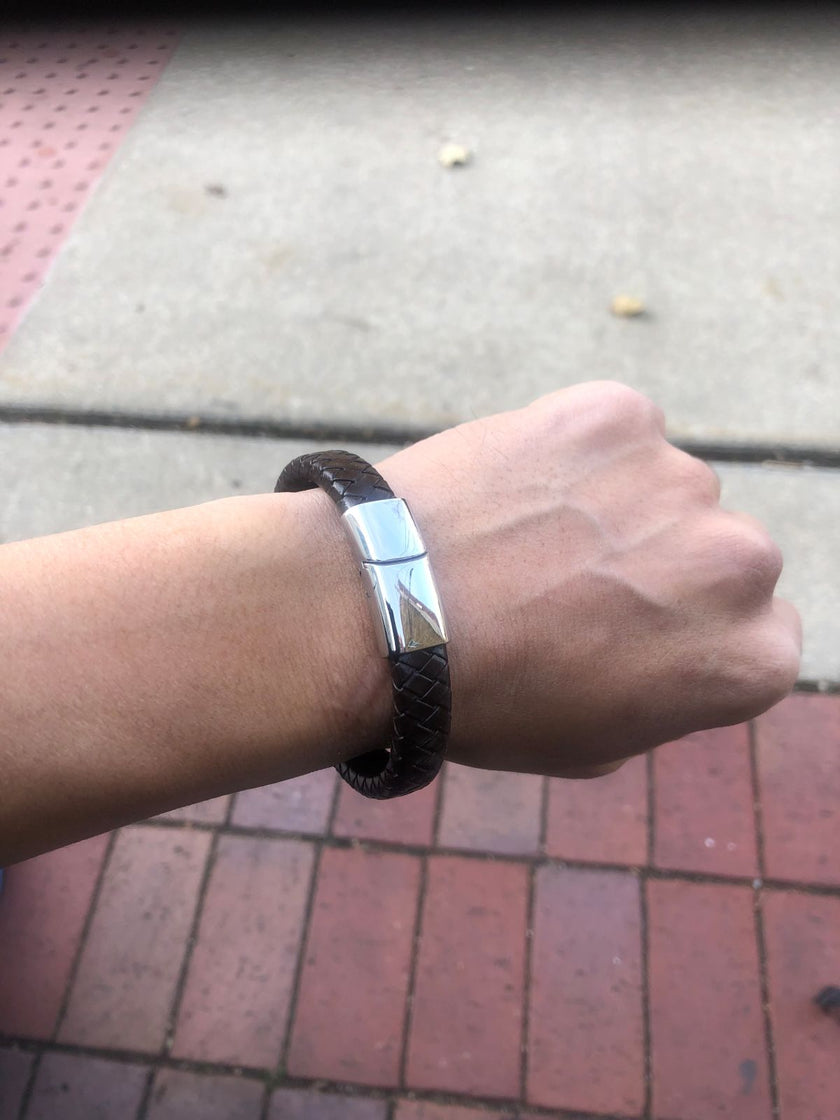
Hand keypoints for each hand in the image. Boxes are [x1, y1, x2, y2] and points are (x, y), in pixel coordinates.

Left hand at [376, 382, 800, 775]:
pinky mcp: (618, 414)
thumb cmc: (488, 698)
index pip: (759, 630)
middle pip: (723, 552)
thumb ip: (669, 689)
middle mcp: (739, 561)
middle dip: (667, 564)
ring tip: (533, 537)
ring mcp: (679, 479)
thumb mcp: (600, 742)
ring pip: (666, 486)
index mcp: (751, 657)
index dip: (691, 631)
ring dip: (620, 505)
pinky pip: (616, 432)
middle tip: (581, 581)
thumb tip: (668, 647)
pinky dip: (578, 452)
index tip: (639, 629)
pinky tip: (518, 489)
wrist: (387, 613)